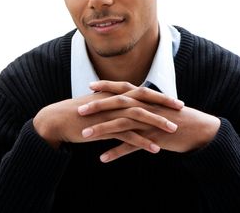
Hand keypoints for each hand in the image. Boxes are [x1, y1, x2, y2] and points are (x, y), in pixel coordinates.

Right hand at [33, 90, 180, 151]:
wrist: (58, 120)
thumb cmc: (79, 113)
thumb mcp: (99, 103)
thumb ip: (113, 102)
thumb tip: (127, 104)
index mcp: (115, 93)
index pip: (141, 91)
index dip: (159, 96)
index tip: (174, 100)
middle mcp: (114, 100)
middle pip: (144, 100)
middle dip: (164, 104)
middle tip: (181, 108)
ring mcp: (110, 114)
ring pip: (139, 116)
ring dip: (157, 123)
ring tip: (173, 130)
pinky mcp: (105, 128)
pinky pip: (127, 135)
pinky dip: (142, 141)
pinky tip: (155, 148)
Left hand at [82, 81, 220, 161]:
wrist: (199, 130)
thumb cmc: (178, 118)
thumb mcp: (159, 107)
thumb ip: (145, 104)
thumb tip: (132, 101)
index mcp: (146, 99)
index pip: (123, 89)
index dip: (106, 86)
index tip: (89, 86)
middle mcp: (146, 108)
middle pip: (118, 105)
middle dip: (97, 107)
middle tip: (79, 110)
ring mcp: (149, 124)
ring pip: (121, 125)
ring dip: (101, 130)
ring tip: (84, 135)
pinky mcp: (153, 139)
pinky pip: (132, 146)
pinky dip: (116, 152)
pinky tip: (102, 158)